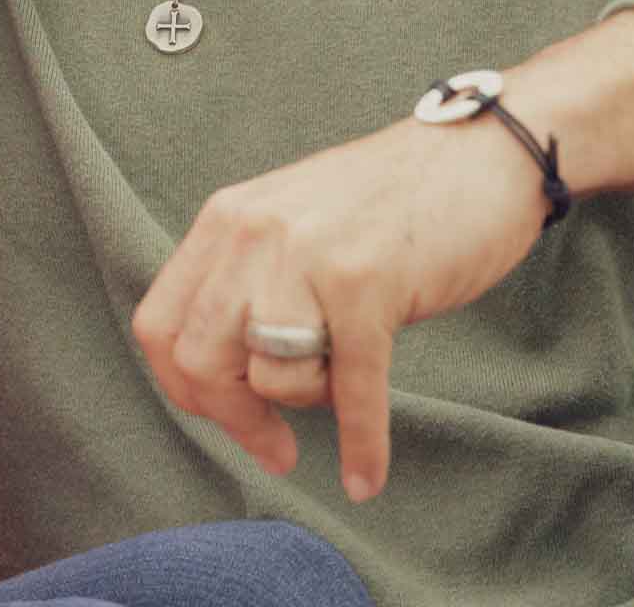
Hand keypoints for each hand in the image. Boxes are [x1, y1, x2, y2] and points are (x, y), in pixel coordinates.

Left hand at [132, 111, 548, 503]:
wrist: (476, 156)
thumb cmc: (384, 202)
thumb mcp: (285, 222)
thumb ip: (242, 279)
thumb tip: (216, 375)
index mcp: (224, 220)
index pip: (158, 325)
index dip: (183, 389)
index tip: (224, 416)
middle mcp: (252, 234)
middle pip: (200, 360)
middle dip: (233, 418)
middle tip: (275, 446)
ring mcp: (308, 257)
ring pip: (270, 376)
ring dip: (308, 402)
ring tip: (341, 383)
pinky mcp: (369, 285)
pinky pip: (351, 389)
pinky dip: (361, 444)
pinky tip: (364, 478)